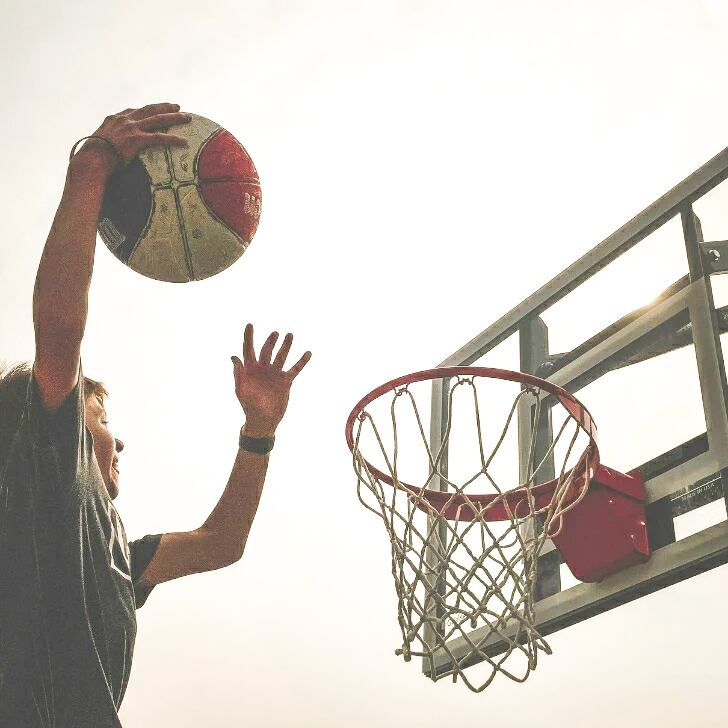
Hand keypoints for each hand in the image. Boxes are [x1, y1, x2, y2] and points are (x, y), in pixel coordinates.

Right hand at [74, 102, 191, 172]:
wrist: (91, 159)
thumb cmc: (93, 156)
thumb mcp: (99, 141)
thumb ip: (109, 139)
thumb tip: (110, 147)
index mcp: (115, 118)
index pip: (135, 110)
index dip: (148, 109)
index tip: (157, 108)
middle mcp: (125, 119)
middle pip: (150, 109)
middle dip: (165, 107)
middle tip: (177, 106)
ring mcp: (132, 128)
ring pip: (158, 119)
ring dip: (175, 117)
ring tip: (187, 117)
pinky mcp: (137, 139)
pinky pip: (160, 138)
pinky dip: (173, 139)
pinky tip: (184, 141)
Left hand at [231, 324, 311, 434]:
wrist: (263, 420)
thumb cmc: (249, 406)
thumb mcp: (241, 389)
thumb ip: (238, 373)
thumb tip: (234, 356)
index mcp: (250, 369)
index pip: (248, 349)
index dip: (248, 337)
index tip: (250, 324)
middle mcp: (263, 369)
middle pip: (267, 350)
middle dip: (271, 341)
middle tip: (275, 333)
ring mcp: (275, 374)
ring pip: (281, 356)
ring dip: (285, 346)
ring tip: (290, 335)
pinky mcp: (285, 381)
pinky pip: (295, 369)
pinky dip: (301, 361)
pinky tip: (308, 353)